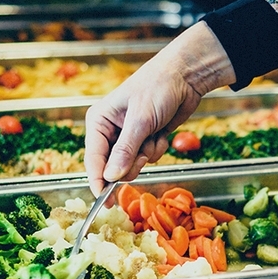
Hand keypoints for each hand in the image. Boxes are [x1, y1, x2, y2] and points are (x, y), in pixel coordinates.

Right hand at [83, 22, 235, 194]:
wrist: (184, 77)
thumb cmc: (157, 88)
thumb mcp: (140, 120)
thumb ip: (125, 150)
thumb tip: (110, 177)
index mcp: (99, 122)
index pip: (93, 159)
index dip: (97, 181)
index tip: (103, 201)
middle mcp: (110, 131)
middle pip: (114, 167)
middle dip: (132, 163)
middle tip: (144, 151)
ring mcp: (128, 137)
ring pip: (133, 165)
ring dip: (148, 154)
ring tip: (154, 133)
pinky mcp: (145, 140)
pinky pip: (149, 158)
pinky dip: (158, 148)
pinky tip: (162, 131)